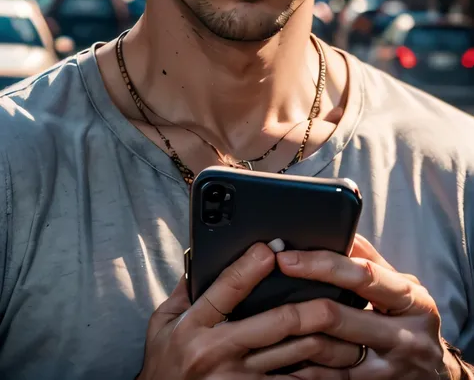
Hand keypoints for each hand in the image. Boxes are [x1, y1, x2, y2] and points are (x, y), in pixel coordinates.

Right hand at [136, 242, 363, 379]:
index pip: (227, 288)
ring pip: (297, 355)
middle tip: (337, 285)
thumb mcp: (163, 323)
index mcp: (195, 326)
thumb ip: (186, 290)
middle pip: (278, 322)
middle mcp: (219, 354)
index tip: (272, 246)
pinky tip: (339, 362)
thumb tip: (206, 253)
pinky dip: (321, 373)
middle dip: (310, 303)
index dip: (251, 266)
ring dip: (329, 339)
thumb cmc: (164, 364)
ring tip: (352, 324)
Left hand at [242, 234, 456, 377]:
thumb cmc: (412, 319)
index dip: (321, 264)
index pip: (362, 276)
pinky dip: (303, 367)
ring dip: (293, 337)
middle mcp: (403, 335)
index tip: (287, 258)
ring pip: (329, 351)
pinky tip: (279, 354)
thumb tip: (339, 231)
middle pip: (339, 316)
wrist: (439, 377)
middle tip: (266, 289)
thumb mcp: (403, 288)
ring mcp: (387, 367)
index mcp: (410, 300)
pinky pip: (329, 378)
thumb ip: (371, 262)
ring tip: (262, 321)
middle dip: (297, 302)